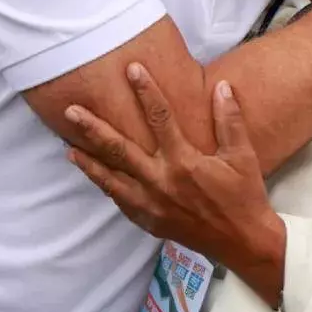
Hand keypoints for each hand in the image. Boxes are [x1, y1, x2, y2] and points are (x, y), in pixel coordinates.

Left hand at [63, 65, 283, 274]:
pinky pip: (120, 200)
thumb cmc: (244, 195)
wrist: (242, 242)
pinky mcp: (148, 220)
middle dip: (93, 129)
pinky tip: (95, 174)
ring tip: (68, 148)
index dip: (146, 91)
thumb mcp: (242, 156)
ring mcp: (150, 204)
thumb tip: (222, 86)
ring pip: (111, 179)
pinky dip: (105, 185)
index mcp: (184, 162)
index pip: (160, 118)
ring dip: (89, 162)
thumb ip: (230, 120)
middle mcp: (161, 181)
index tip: (132, 69)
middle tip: (71, 112)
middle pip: (119, 149)